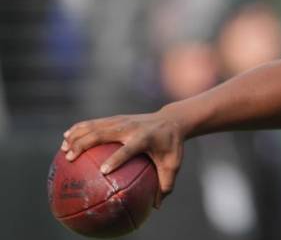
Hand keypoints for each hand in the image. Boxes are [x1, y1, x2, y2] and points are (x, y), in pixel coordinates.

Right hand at [61, 109, 184, 207]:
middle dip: (85, 144)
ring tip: (63, 149)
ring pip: (95, 125)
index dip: (116, 159)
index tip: (103, 171)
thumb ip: (166, 184)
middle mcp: (131, 127)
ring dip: (77, 135)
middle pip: (103, 133)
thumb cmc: (171, 146)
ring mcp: (122, 120)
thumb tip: (156, 207)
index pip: (129, 149)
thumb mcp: (173, 164)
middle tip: (70, 158)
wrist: (171, 120)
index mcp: (145, 138)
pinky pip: (94, 122)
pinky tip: (66, 137)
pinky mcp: (117, 118)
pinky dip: (79, 128)